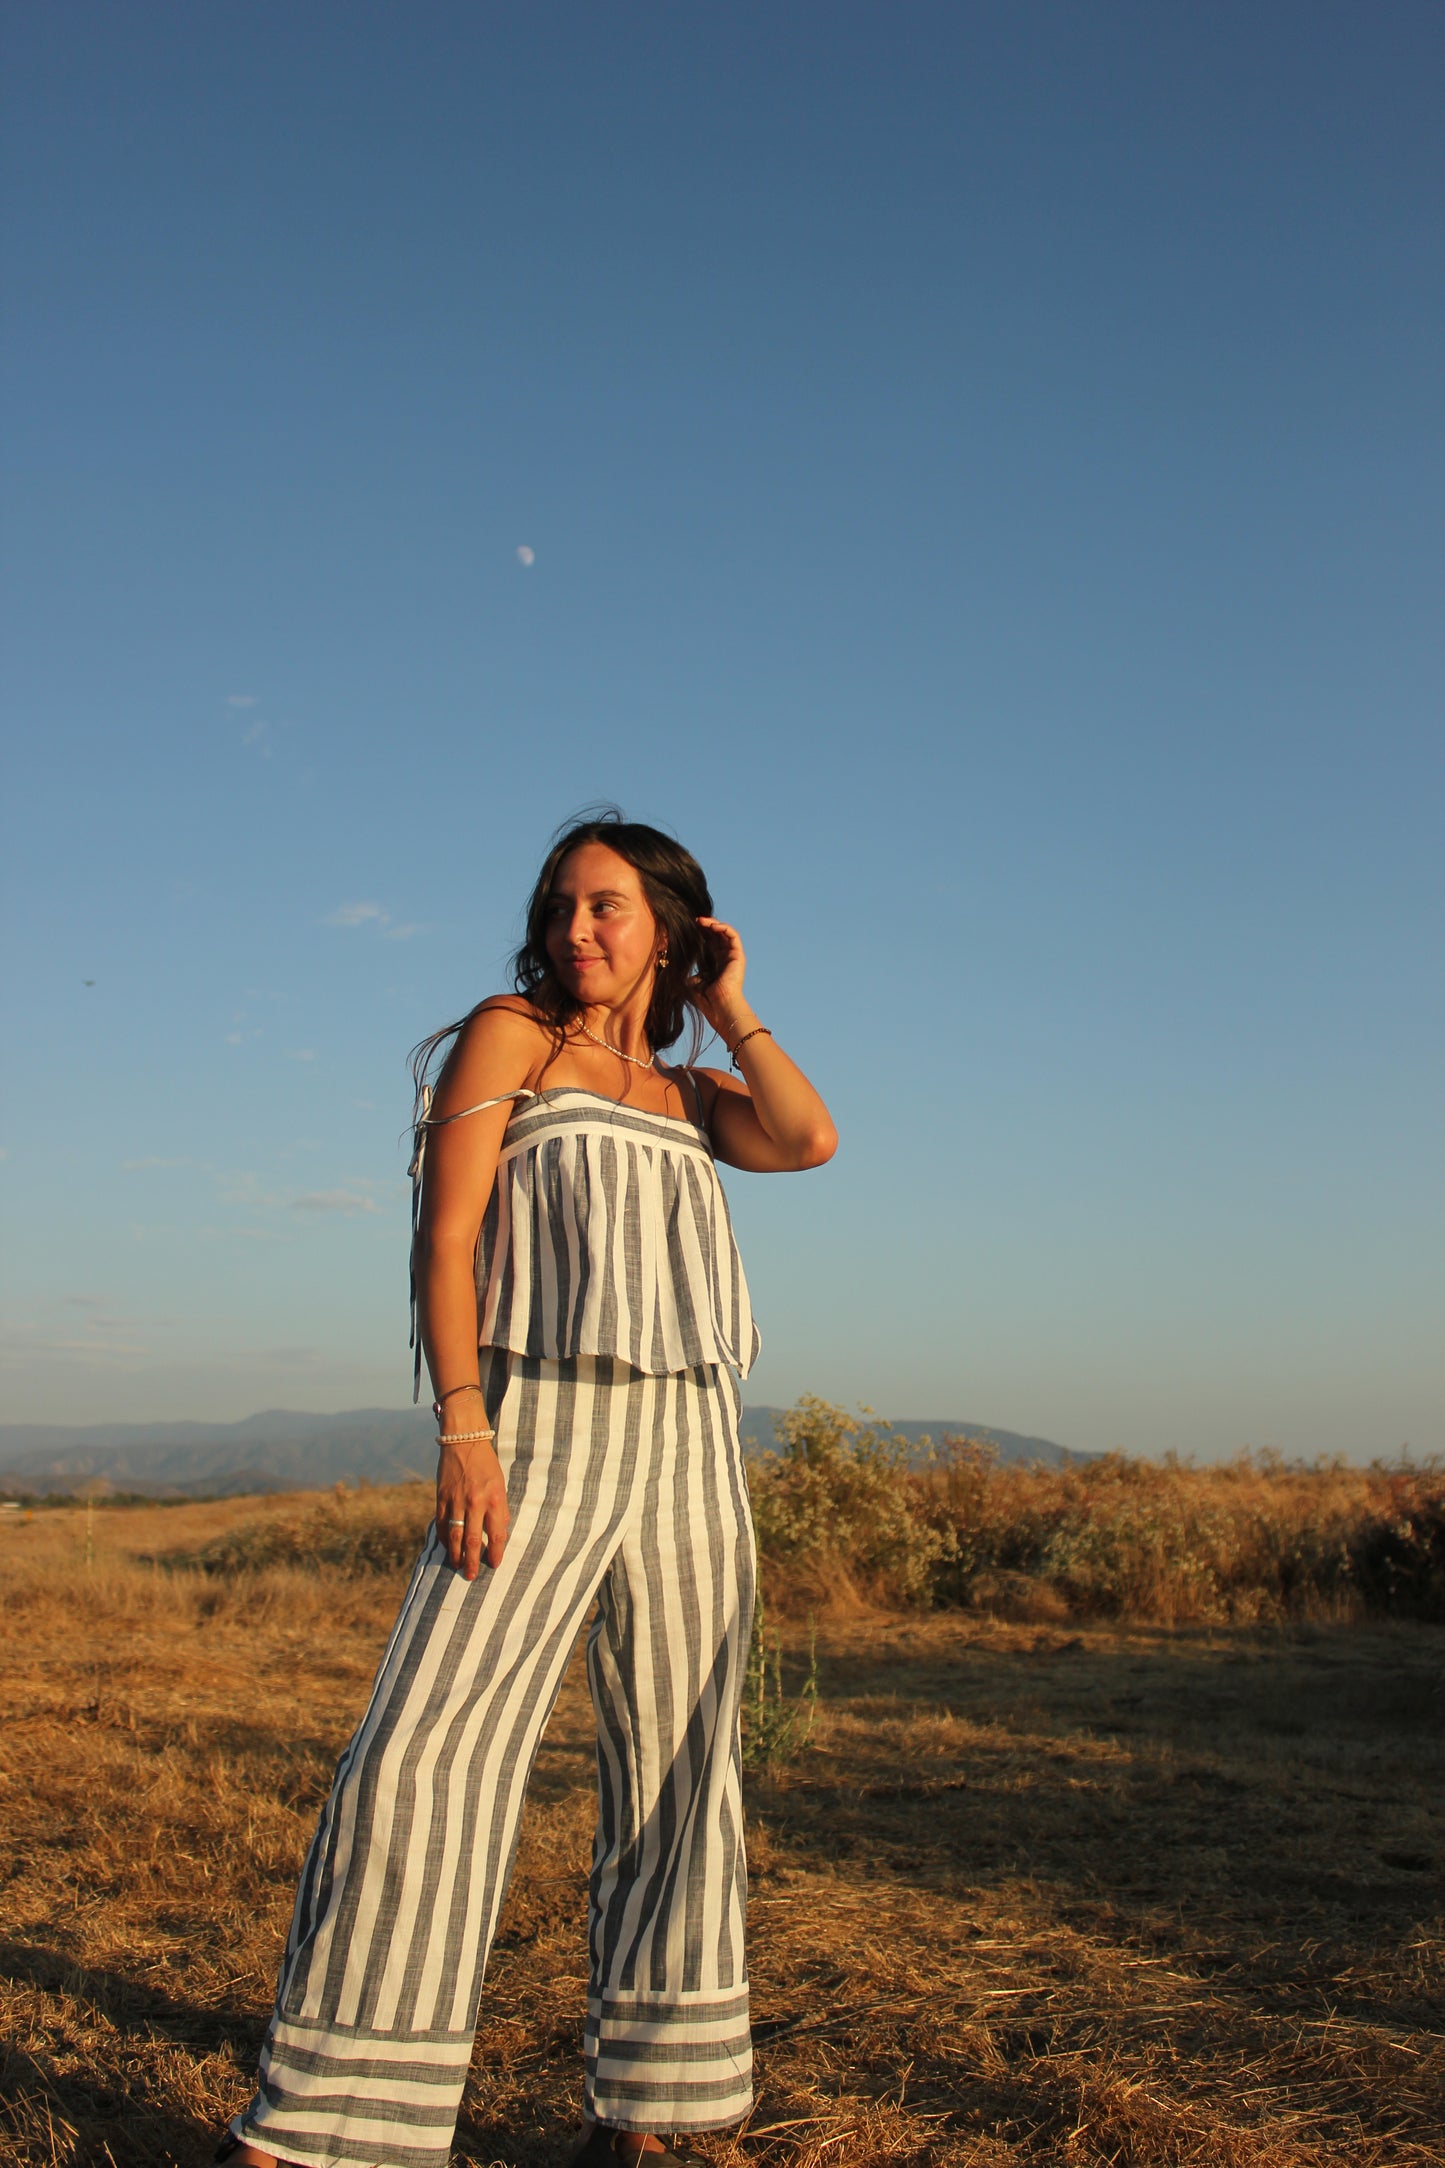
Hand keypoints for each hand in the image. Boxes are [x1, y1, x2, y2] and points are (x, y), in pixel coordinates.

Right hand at [436, 1434, 509, 1579]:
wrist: (463, 1441)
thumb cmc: (486, 1465)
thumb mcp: (500, 1485)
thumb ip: (500, 1509)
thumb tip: (500, 1534)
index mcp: (494, 1499)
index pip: (497, 1534)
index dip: (496, 1552)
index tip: (495, 1564)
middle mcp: (475, 1502)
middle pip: (473, 1540)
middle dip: (473, 1561)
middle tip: (472, 1576)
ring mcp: (456, 1501)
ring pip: (454, 1536)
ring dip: (455, 1555)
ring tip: (457, 1567)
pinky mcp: (441, 1498)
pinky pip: (441, 1523)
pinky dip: (443, 1538)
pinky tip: (446, 1547)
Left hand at [692, 916, 750, 1041]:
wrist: (720, 1008)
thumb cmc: (706, 1000)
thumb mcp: (690, 982)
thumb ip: (685, 972)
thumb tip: (672, 966)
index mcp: (714, 964)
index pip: (708, 942)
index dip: (698, 933)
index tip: (686, 927)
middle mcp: (724, 958)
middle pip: (716, 935)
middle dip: (705, 925)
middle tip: (693, 920)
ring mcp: (733, 957)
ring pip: (724, 932)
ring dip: (713, 923)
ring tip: (700, 921)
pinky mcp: (738, 956)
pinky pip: (733, 935)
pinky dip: (723, 927)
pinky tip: (711, 925)